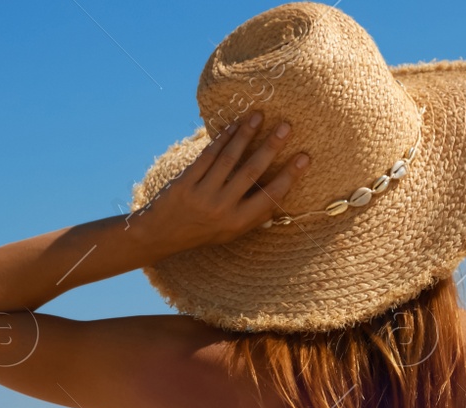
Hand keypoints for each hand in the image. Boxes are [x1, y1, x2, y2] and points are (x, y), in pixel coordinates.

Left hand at [135, 111, 308, 253]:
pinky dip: (222, 138)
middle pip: (252, 172)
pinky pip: (208, 155)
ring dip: (246, 134)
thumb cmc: (202, 232)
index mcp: (238, 223)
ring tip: (259, 115)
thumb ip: (253, 216)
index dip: (289, 176)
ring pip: (229, 158)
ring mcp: (202, 194)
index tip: (305, 157)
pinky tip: (233, 125)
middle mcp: (222, 209)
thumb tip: (280, 195)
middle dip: (271, 146)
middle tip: (286, 125)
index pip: (270, 197)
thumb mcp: (230, 232)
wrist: (160, 235)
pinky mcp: (185, 182)